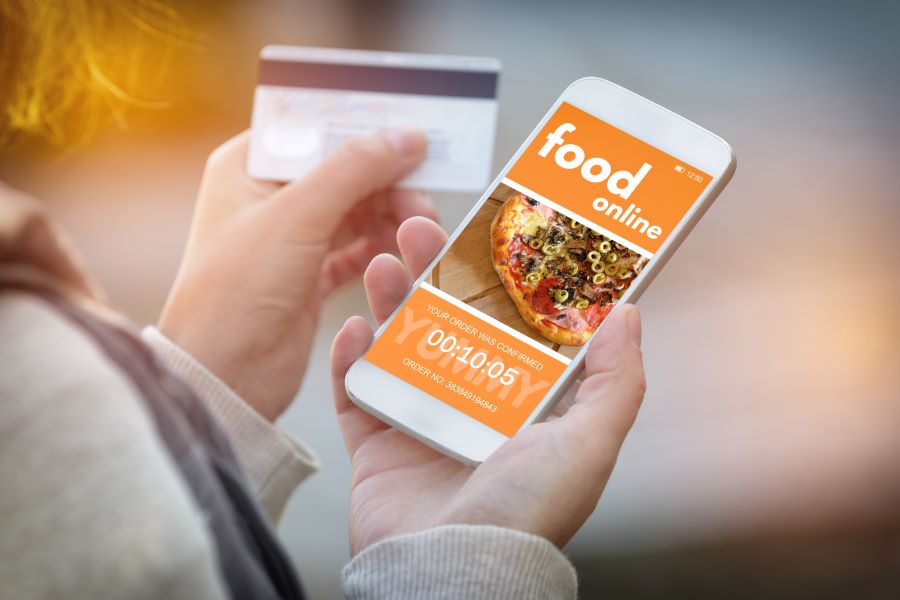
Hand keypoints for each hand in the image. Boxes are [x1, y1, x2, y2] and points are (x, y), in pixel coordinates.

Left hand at [160, 129, 434, 420]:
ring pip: (355, 212)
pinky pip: (356, 250)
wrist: (223, 375)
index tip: (410, 133)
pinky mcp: (309, 278)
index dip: (364, 129)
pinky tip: (399, 251)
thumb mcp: (297, 215)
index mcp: (247, 168)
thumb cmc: (236, 290)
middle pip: (343, 173)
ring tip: (419, 226)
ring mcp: (290, 241)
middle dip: (387, 182)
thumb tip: (407, 137)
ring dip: (390, 215)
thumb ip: (355, 169)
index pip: (315, 130)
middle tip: (422, 197)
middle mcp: (267, 200)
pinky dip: (380, 247)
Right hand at [330, 217, 645, 554]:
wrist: (454, 569)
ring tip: (383, 263)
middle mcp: (471, 409)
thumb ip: (616, 380)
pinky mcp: (377, 445)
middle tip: (422, 231)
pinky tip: (354, 327)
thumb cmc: (527, 512)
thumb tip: (628, 315)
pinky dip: (350, 360)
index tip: (490, 238)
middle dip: (433, 275)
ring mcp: (420, 424)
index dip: (498, 282)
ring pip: (399, 347)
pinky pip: (356, 393)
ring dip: (389, 302)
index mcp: (520, 405)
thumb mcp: (591, 441)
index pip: (508, 327)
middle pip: (447, 325)